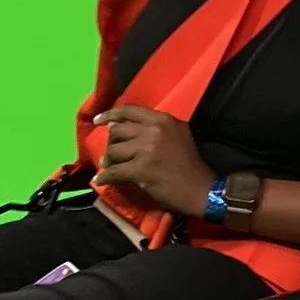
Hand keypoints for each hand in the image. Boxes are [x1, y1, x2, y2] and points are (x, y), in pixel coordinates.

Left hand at [94, 106, 213, 217]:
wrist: (201, 189)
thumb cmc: (190, 164)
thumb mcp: (179, 134)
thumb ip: (157, 127)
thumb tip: (130, 127)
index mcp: (162, 119)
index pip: (129, 110)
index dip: (110, 115)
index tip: (98, 121)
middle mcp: (153, 130)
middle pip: (117, 131)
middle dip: (111, 143)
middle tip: (112, 153)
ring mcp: (146, 150)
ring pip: (113, 151)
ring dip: (109, 161)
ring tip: (110, 167)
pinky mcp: (141, 170)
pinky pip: (114, 172)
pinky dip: (105, 177)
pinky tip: (101, 180)